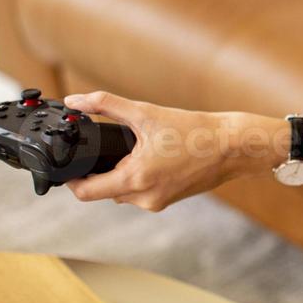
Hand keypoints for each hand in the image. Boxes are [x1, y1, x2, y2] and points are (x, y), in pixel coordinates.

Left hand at [62, 91, 244, 211]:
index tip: (69, 165)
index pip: (85, 192)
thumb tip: (76, 101)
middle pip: (104, 191)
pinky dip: (141, 176)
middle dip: (102, 170)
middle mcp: (144, 197)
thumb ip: (106, 104)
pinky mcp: (169, 200)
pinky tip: (155, 158)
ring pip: (124, 191)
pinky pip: (143, 192)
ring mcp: (158, 202)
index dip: (71, 179)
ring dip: (123, 173)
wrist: (233, 145)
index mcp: (134, 179)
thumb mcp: (146, 113)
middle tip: (107, 148)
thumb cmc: (195, 130)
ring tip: (138, 149)